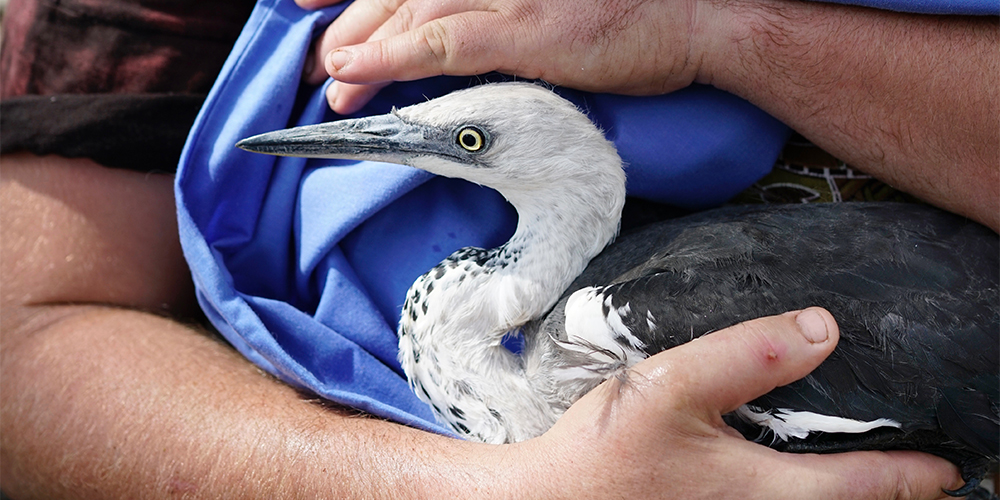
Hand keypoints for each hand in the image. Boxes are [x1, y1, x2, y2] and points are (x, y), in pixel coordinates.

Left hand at [298, 0, 707, 113]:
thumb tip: (448, 32)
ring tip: (332, 80)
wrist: (694, 15)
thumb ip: (495, 8)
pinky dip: (394, 56)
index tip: (314, 8)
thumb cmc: (627, 7)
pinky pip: (443, 43)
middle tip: (318, 61)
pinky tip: (359, 70)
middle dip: (351, 24)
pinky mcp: (524, 28)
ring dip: (361, 47)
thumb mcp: (548, 1)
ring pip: (411, 13)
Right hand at [506, 308, 962, 498]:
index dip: (912, 474)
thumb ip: (743, 354)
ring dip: (839, 492)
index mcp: (762, 489)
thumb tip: (820, 330)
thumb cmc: (604, 451)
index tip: (947, 467)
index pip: (864, 486)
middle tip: (911, 467)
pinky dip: (795, 491)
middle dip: (883, 490)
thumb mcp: (669, 387)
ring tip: (854, 467)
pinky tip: (778, 468)